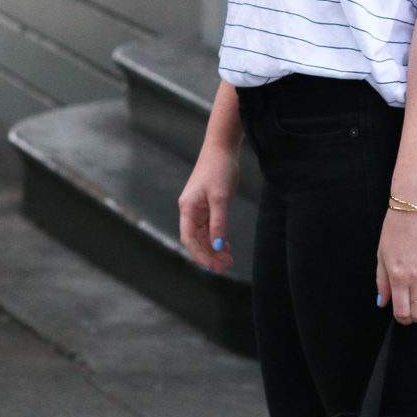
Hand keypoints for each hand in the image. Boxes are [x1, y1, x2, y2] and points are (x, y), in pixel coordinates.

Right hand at [179, 142, 237, 274]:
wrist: (222, 148)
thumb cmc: (219, 169)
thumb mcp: (221, 198)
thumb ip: (219, 223)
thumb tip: (217, 245)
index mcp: (187, 209)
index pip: (190, 240)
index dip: (201, 256)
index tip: (215, 267)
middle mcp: (189, 210)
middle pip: (195, 240)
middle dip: (208, 255)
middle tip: (225, 267)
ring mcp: (197, 207)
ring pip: (203, 235)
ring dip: (213, 248)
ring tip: (228, 259)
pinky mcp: (206, 204)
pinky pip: (208, 226)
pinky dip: (216, 236)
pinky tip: (225, 245)